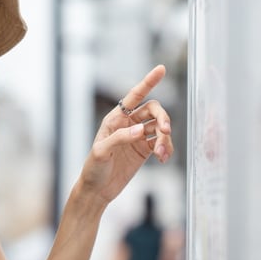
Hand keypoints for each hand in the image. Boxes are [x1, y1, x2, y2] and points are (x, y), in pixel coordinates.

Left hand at [77, 65, 173, 203]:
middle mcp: (128, 124)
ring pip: (160, 128)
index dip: (148, 82)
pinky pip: (161, 143)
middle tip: (166, 131)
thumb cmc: (93, 168)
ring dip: (165, 138)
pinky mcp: (144, 150)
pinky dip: (166, 149)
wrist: (97, 190)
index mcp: (115, 118)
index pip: (135, 96)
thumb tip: (141, 130)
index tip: (161, 69)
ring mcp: (138, 136)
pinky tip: (164, 158)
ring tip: (162, 154)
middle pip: (153, 110)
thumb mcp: (101, 152)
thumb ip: (120, 138)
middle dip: (163, 118)